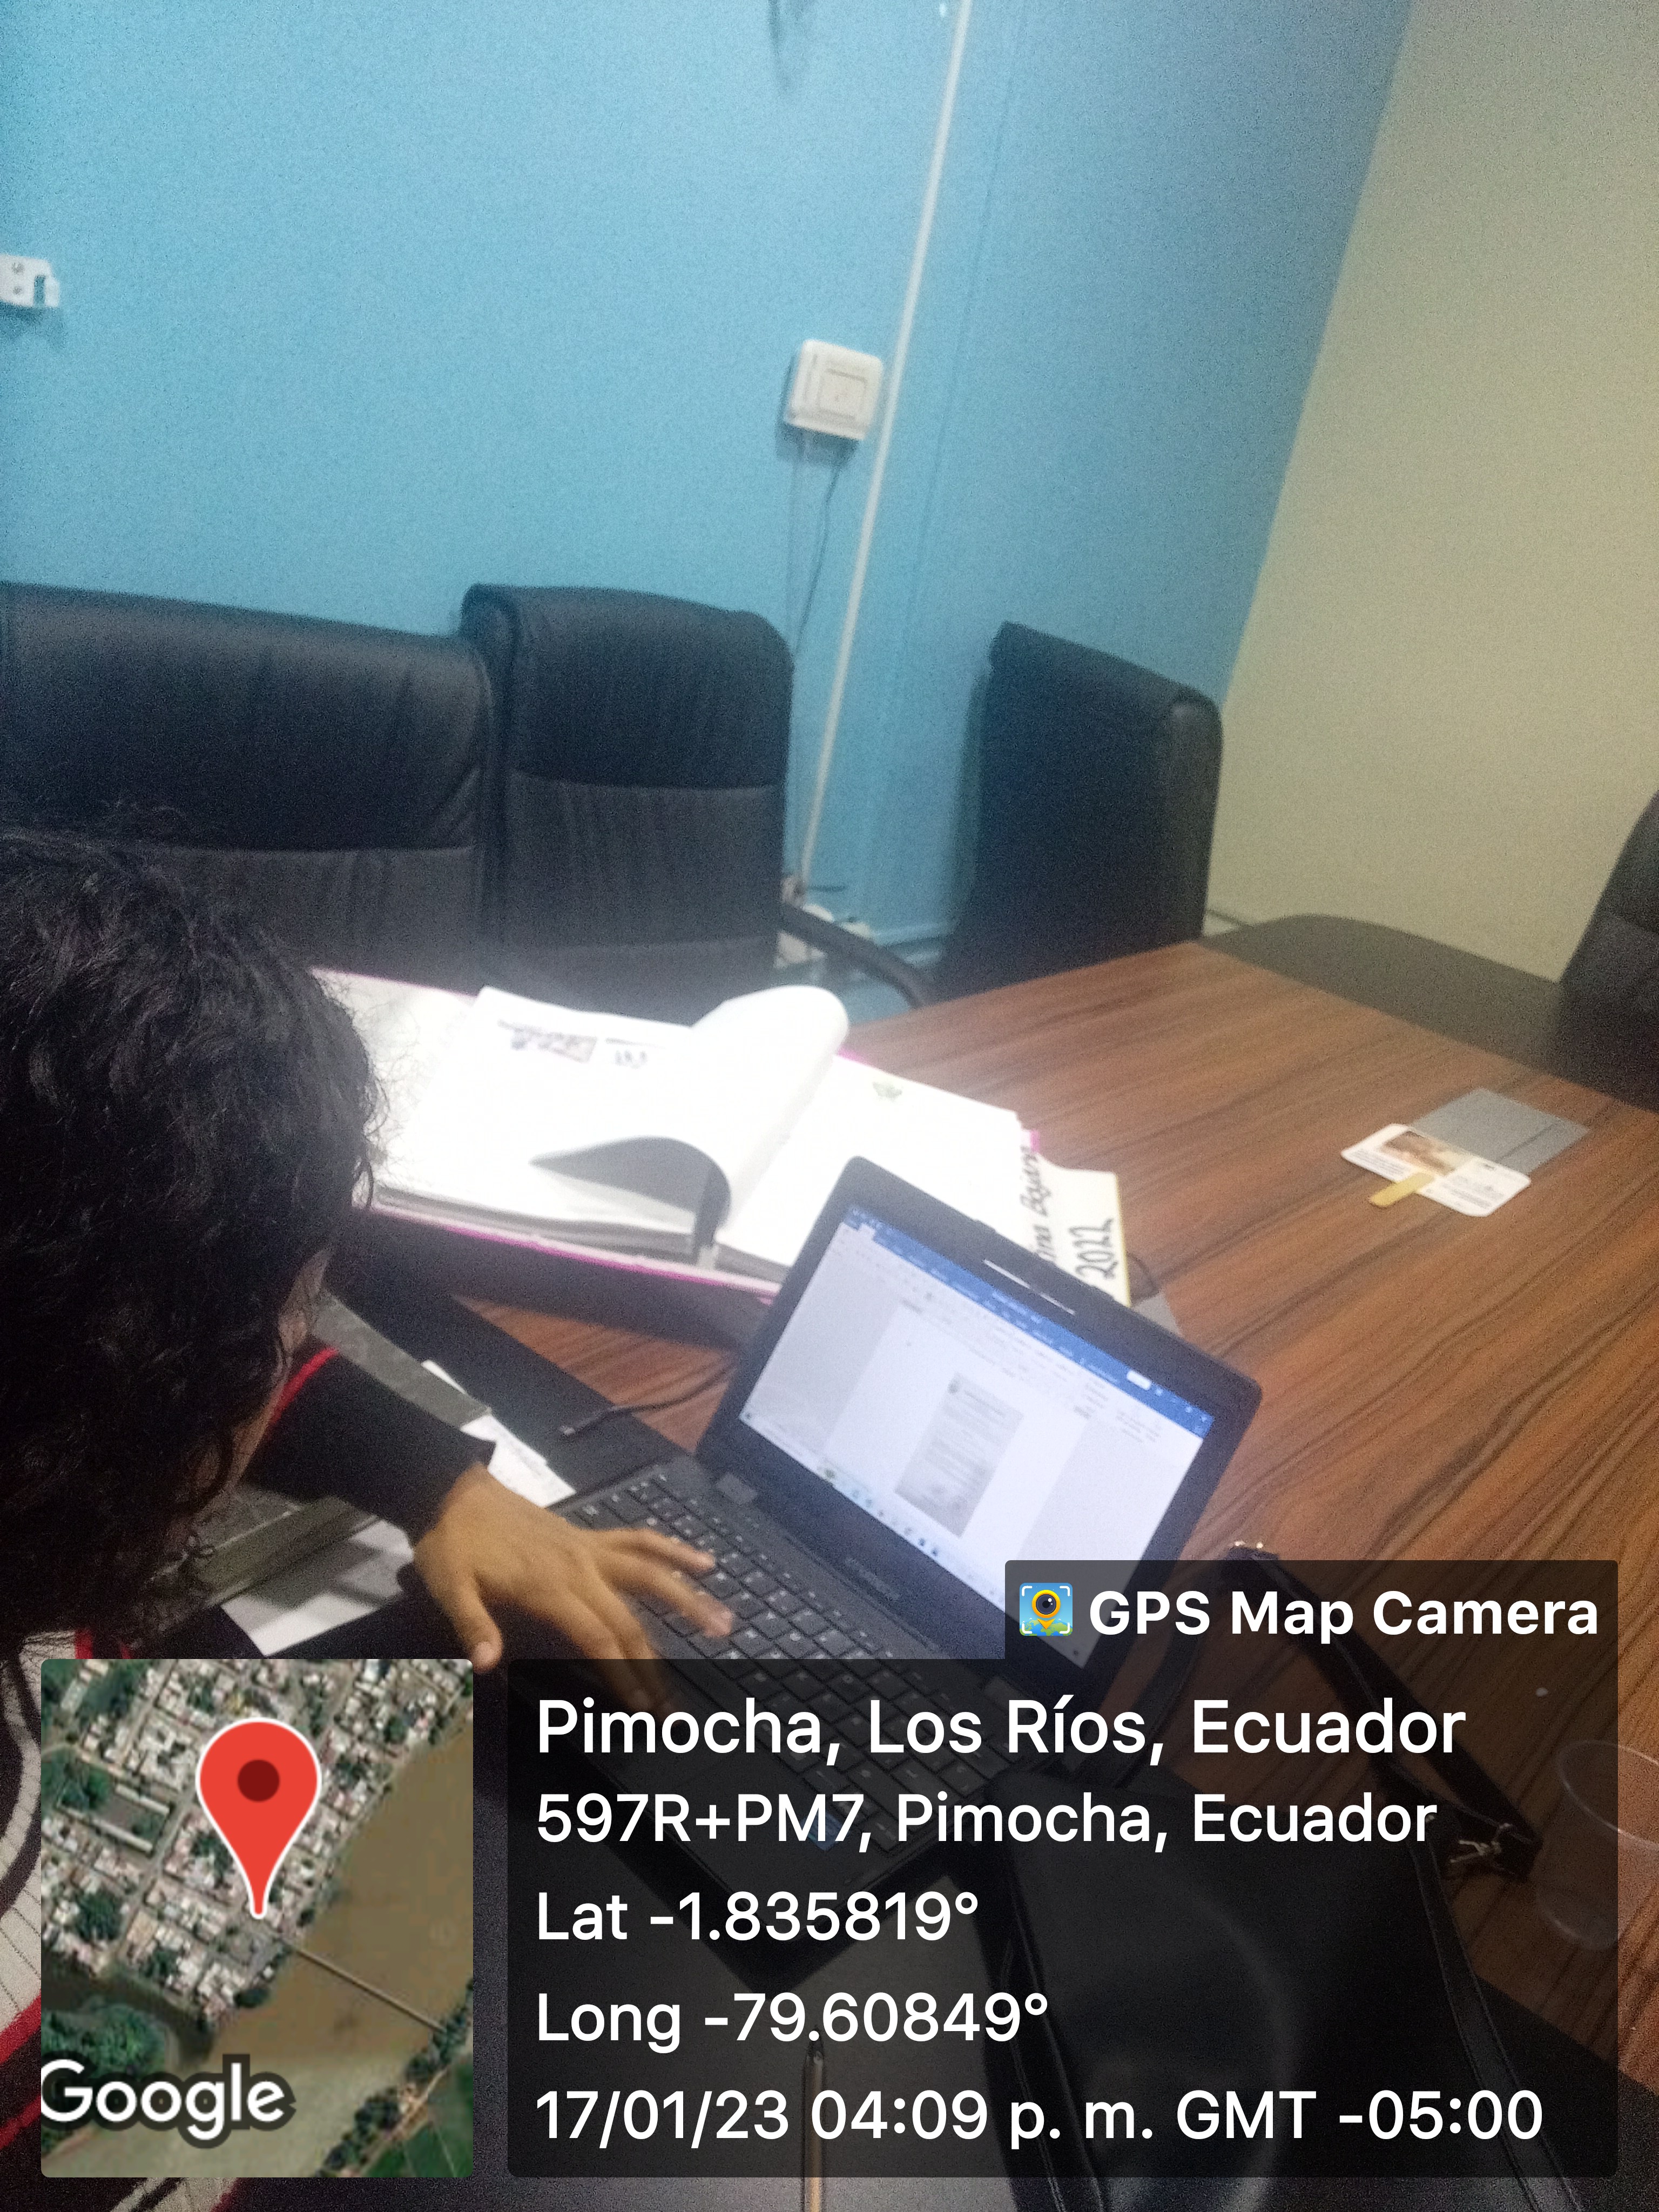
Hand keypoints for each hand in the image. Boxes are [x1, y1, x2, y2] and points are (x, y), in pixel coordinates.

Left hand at [412, 1464, 733, 1675]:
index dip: (623, 1673)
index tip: (641, 1706)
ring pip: (651, 1572)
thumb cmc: (450, 1544)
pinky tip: (701, 1559)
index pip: (599, 1636)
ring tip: (724, 1621)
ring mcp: (589, 1548)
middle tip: (674, 1700)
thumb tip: (487, 1664)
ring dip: (689, 1598)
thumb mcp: (450, 1588)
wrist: (452, 1490)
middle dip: (655, 1663)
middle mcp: (579, 1566)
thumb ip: (473, 1625)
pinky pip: (639, 1541)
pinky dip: (672, 1550)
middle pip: (630, 1618)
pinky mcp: (588, 1536)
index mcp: (550, 1586)